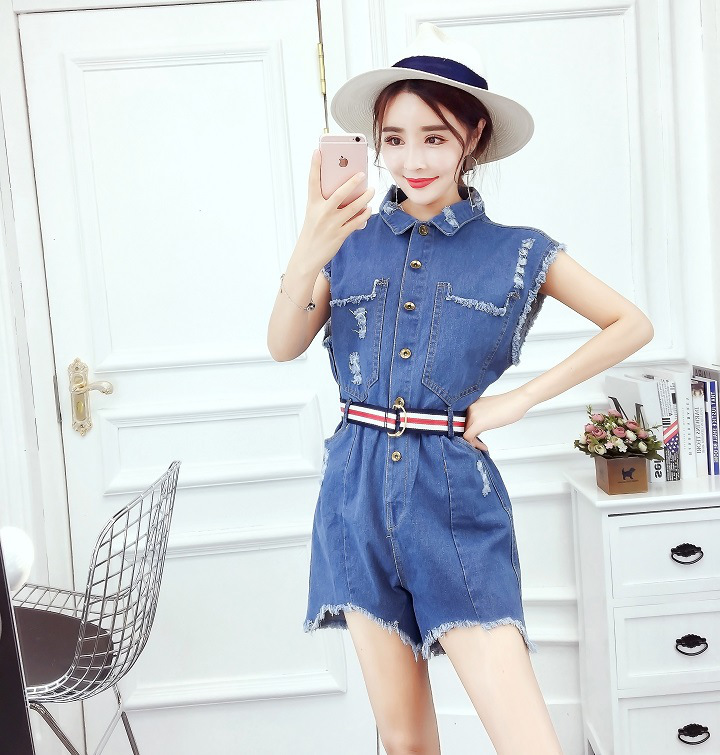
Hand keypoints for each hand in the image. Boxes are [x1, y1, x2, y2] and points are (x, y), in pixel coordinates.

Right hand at [297, 149, 374, 267]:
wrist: (308, 255)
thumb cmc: (313, 232)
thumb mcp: (314, 214)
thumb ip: (327, 203)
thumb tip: (347, 193)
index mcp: (313, 205)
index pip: (312, 181)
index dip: (315, 165)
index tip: (317, 151)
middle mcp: (322, 213)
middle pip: (340, 193)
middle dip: (353, 182)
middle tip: (362, 174)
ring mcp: (332, 224)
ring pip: (353, 207)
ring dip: (365, 198)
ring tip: (371, 190)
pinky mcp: (340, 235)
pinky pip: (357, 221)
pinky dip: (364, 214)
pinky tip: (368, 209)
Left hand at [462, 389, 531, 450]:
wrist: (517, 401)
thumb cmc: (509, 405)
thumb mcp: (489, 410)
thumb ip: (481, 416)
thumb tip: (478, 427)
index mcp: (472, 404)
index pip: (463, 421)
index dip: (468, 430)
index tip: (475, 437)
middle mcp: (470, 408)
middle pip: (464, 427)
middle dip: (471, 437)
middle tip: (479, 443)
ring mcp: (473, 414)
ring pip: (465, 433)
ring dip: (473, 441)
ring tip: (482, 445)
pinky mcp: (478, 422)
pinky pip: (468, 437)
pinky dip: (474, 445)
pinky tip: (483, 446)